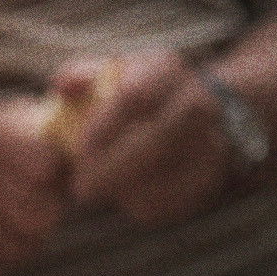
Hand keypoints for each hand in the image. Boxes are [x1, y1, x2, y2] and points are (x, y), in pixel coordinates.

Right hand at [0, 100, 69, 275]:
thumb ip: (20, 125)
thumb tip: (69, 129)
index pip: (54, 165)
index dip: (52, 176)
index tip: (40, 180)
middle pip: (49, 207)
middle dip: (42, 208)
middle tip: (21, 206)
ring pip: (33, 239)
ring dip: (24, 235)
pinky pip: (7, 262)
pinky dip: (1, 254)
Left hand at [53, 51, 237, 226]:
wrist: (198, 110)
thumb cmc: (135, 94)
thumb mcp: (108, 74)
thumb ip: (80, 76)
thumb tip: (64, 86)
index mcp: (166, 71)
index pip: (134, 97)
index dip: (102, 129)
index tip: (78, 151)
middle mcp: (198, 102)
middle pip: (158, 140)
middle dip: (112, 169)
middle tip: (81, 189)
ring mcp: (213, 140)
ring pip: (169, 174)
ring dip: (126, 190)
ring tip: (101, 191)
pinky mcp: (211, 176)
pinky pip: (175, 200)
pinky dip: (143, 205)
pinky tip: (124, 198)